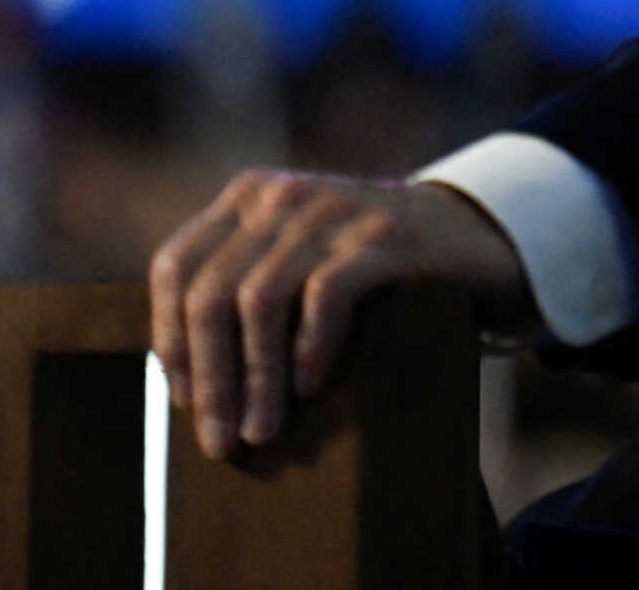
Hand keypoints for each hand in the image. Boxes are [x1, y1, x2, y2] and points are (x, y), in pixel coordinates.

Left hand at [148, 171, 528, 458]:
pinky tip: (310, 388)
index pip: (175, 265)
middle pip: (211, 293)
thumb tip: (189, 384)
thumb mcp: (296, 258)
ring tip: (262, 432)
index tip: (183, 401)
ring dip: (256, 379)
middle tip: (219, 442)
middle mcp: (281, 197)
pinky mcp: (382, 237)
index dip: (171, 337)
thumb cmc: (366, 270)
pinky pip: (326, 295)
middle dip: (211, 379)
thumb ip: (245, 287)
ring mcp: (332, 212)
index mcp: (247, 198)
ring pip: (259, 300)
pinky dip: (310, 348)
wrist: (467, 233)